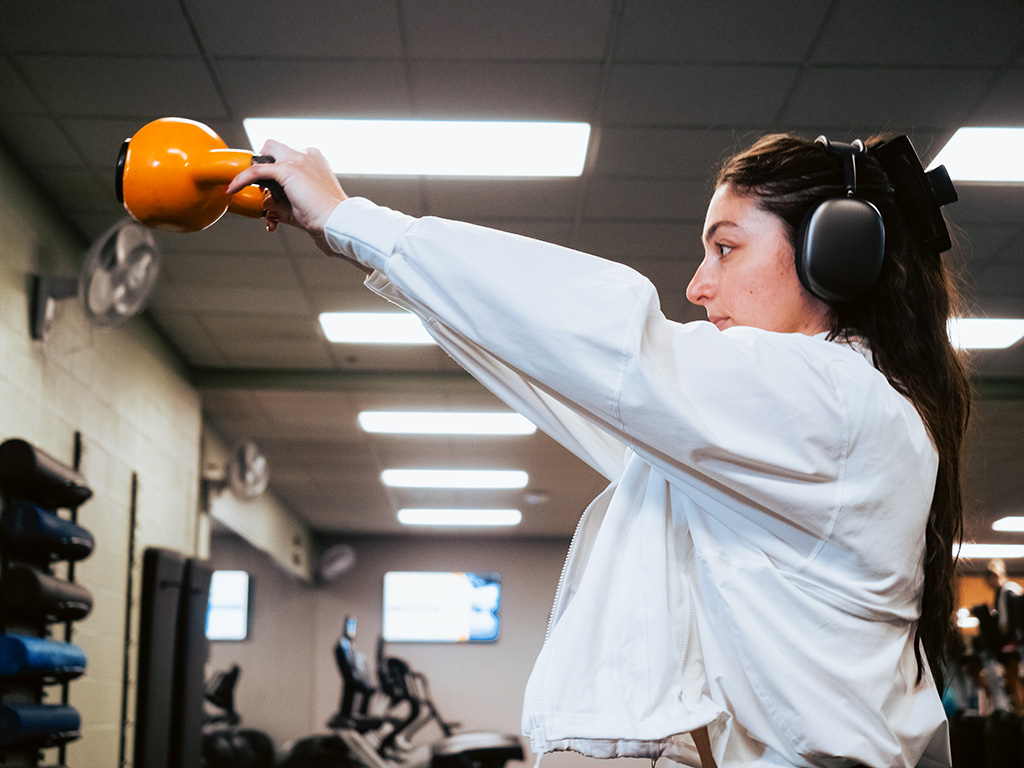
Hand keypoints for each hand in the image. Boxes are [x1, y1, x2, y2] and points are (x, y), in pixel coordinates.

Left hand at [226, 140, 349, 254]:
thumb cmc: (326, 219)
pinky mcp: (287, 169)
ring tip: (256, 191)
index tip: (270, 188)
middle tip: (263, 186)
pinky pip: (256, 171)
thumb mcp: (303, 204)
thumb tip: (266, 202)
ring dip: (256, 172)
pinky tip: (233, 188)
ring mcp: (298, 159)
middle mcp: (307, 154)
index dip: (275, 170)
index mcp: (316, 160)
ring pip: (264, 154)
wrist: (337, 222)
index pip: (286, 156)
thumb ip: (283, 199)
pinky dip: (242, 179)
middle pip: (273, 148)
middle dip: (264, 164)